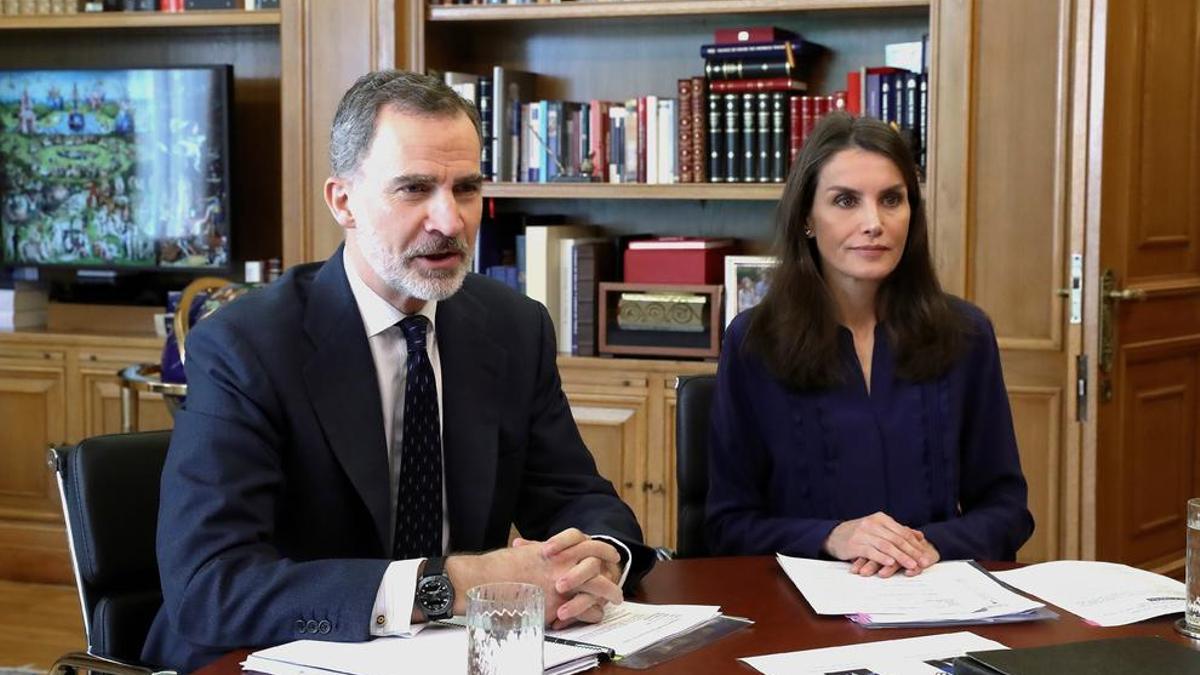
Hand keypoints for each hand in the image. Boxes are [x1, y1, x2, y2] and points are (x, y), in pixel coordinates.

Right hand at [445, 528, 621, 626]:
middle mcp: (562, 562)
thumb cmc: (497, 567)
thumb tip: (539, 550)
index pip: (584, 541)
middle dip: (611, 565)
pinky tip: (595, 614)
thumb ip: (537, 551)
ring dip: (610, 591)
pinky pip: (585, 609)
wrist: (482, 580)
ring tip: (616, 597)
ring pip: (598, 585)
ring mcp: (562, 582)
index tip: (606, 552)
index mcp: (554, 548)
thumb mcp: (523, 553)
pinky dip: (592, 612)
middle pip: (597, 560)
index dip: (598, 546)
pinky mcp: (556, 604)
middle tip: (617, 570)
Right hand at [823, 512, 934, 573]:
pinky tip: (890, 563)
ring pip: (886, 545)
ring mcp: (862, 533)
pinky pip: (871, 551)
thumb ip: (898, 531)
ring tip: (911, 565)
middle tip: (923, 562)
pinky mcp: (854, 544)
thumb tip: (919, 535)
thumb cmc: (860, 534)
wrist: (834, 535)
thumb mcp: (879, 529)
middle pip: (896, 539)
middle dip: (912, 552)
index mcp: (880, 518)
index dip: (915, 544)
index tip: (926, 555)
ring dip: (900, 556)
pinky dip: (882, 557)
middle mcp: (872, 523)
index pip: (902, 532)